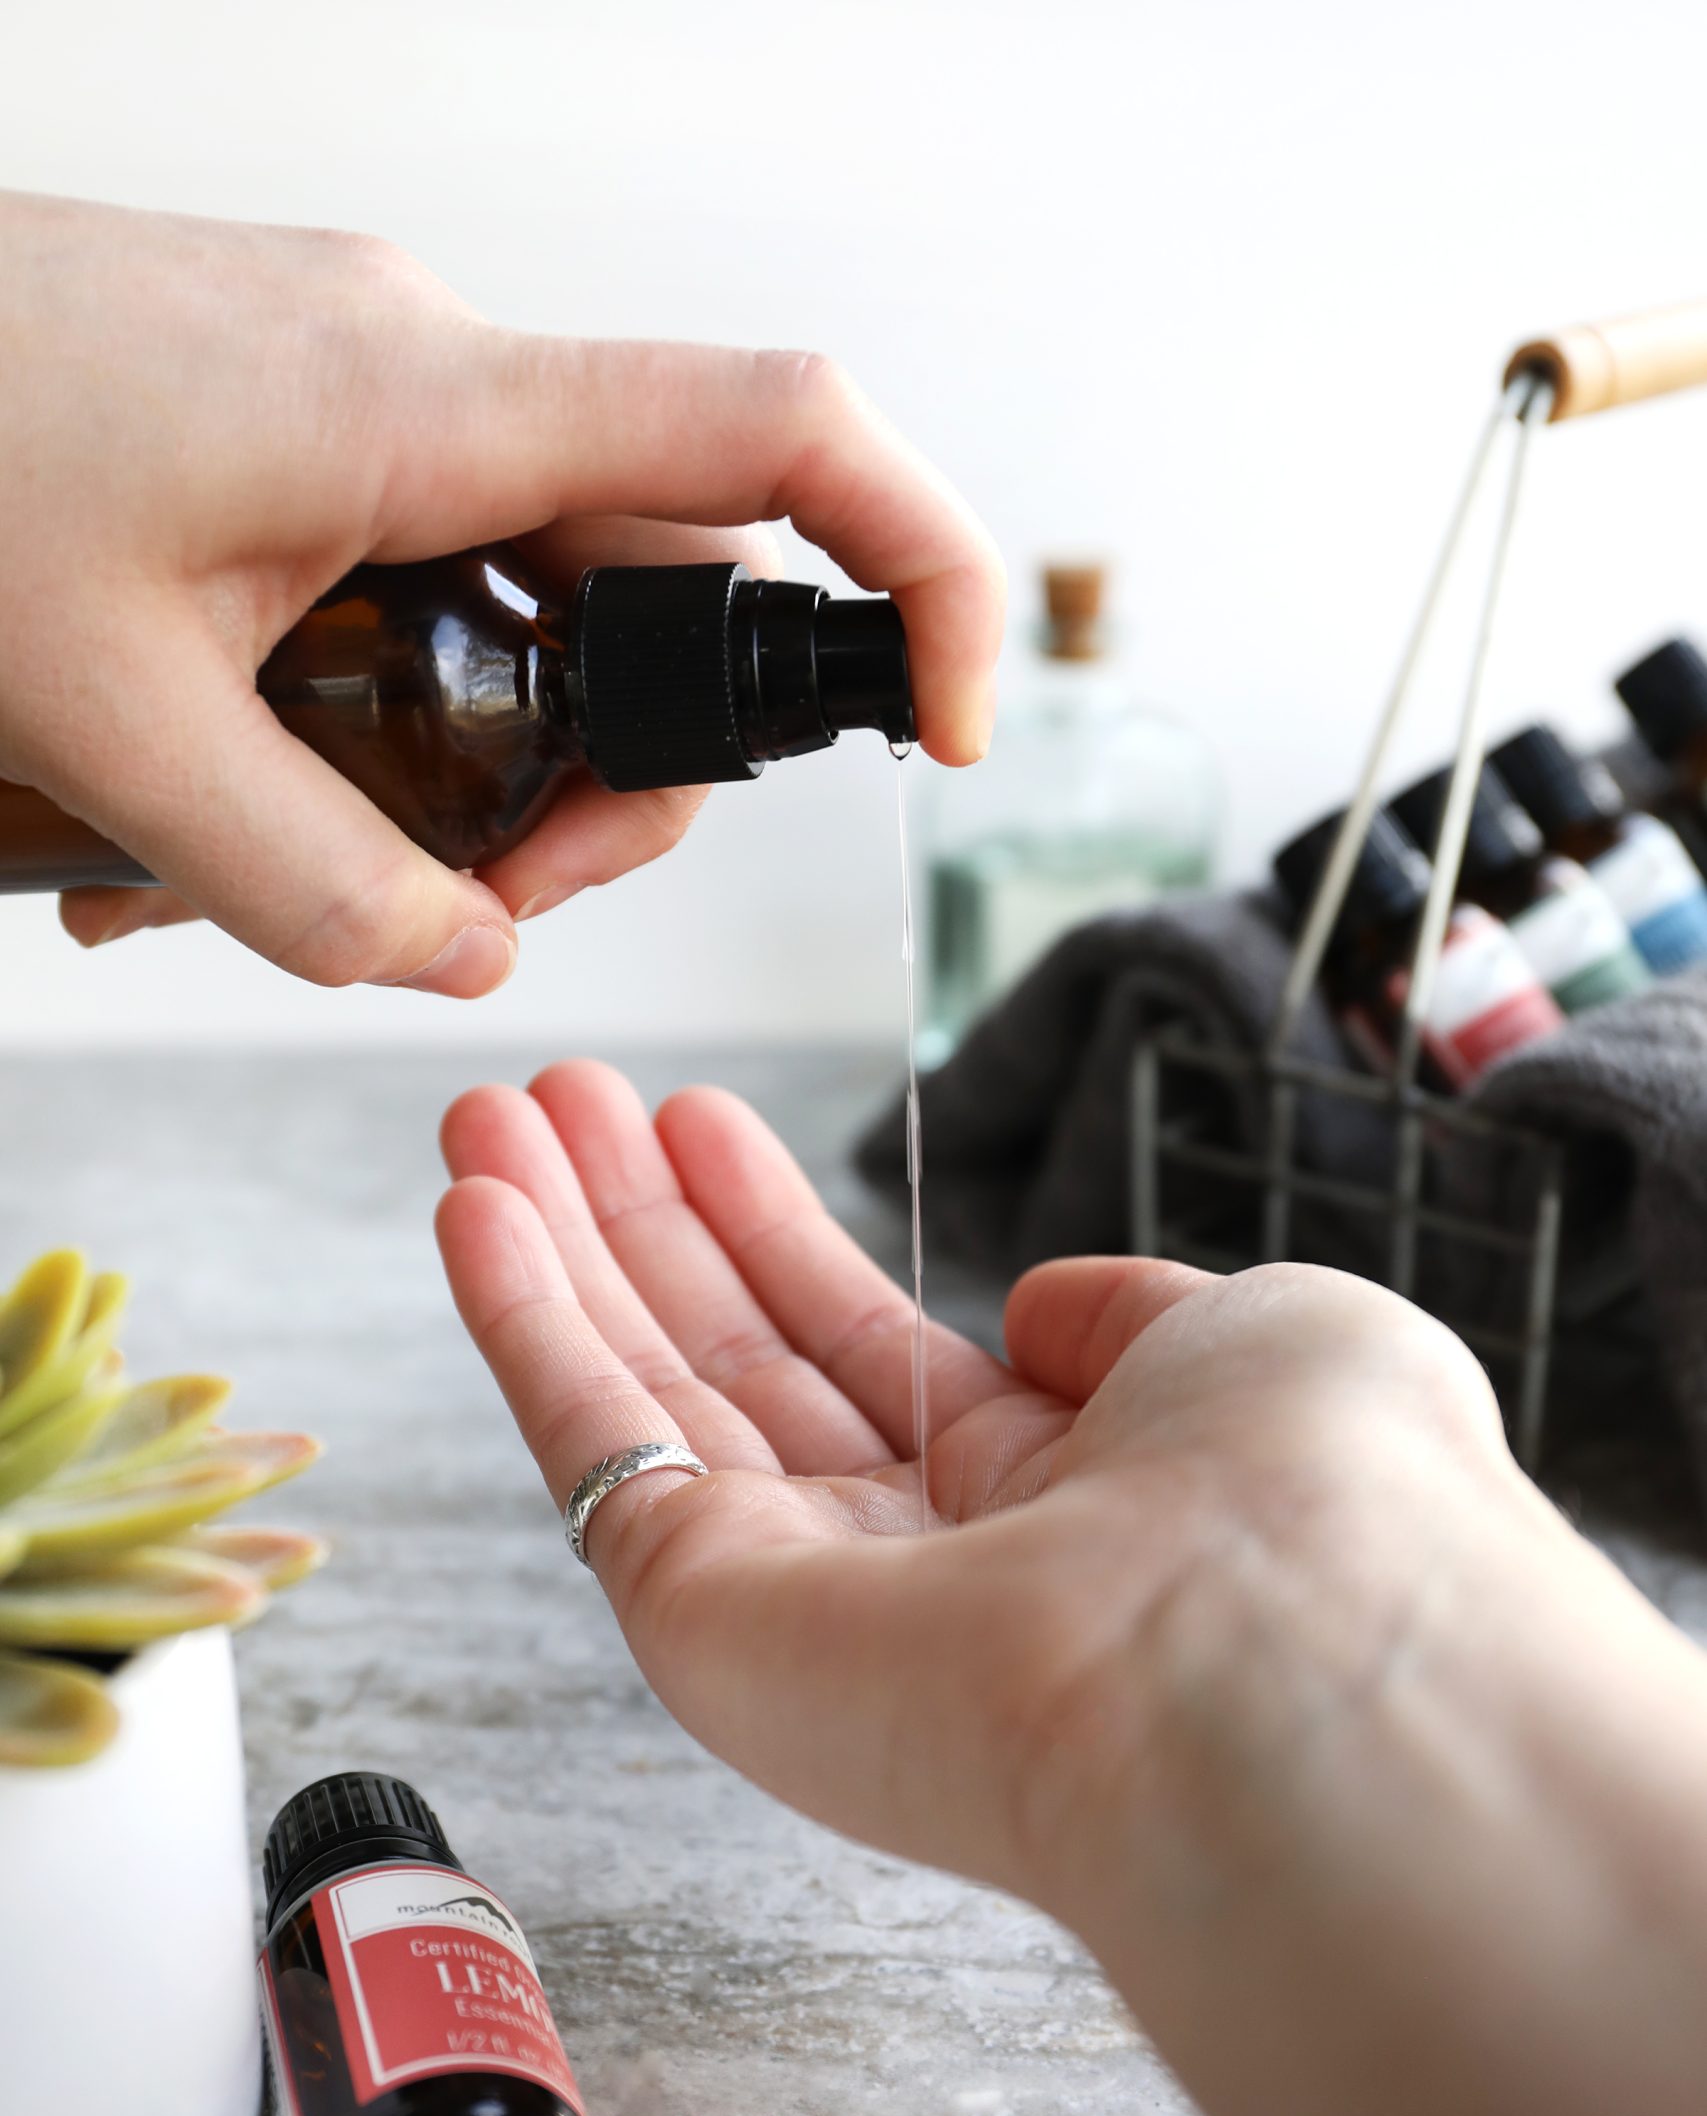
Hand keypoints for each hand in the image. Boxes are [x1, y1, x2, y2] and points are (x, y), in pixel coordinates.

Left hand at [0, 192, 1002, 989]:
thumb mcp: (108, 728)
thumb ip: (312, 886)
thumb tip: (461, 966)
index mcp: (431, 405)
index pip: (785, 436)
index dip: (923, 572)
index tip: (953, 726)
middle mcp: (433, 374)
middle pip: (661, 586)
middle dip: (605, 779)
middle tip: (472, 900)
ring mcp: (365, 387)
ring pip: (536, 594)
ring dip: (473, 756)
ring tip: (275, 872)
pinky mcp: (297, 413)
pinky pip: (425, 563)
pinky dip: (388, 696)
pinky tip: (230, 791)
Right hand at [433, 1059, 1518, 1916]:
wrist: (1276, 1663)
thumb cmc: (1313, 1493)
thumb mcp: (1255, 1338)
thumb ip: (1127, 1313)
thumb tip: (1027, 1304)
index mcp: (1053, 1495)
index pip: (871, 1349)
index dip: (775, 1230)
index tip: (698, 1126)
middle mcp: (916, 1559)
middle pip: (738, 1358)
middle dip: (642, 1223)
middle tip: (557, 1098)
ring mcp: (802, 1599)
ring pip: (650, 1388)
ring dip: (562, 1246)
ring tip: (489, 1116)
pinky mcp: (706, 1620)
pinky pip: (596, 1445)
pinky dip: (526, 1322)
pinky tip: (477, 1209)